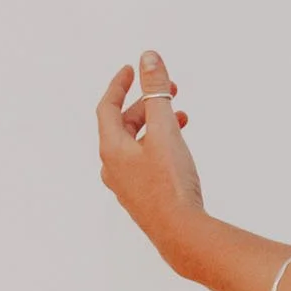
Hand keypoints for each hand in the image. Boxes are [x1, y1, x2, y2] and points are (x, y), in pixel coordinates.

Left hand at [96, 50, 204, 236]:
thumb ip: (157, 92)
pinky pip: (145, 161)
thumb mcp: (165, 130)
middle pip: (124, 126)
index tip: (133, 69)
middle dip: (146, 104)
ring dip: (156, 125)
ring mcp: (127, 185)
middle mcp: (113, 167)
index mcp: (112, 149)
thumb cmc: (170, 182)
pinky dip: (159, 145)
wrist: (181, 232)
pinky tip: (179, 150)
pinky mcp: (143, 197)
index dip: (119, 85)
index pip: (108, 108)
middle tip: (170, 91)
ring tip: (182, 118)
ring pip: (137, 144)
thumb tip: (148, 58)